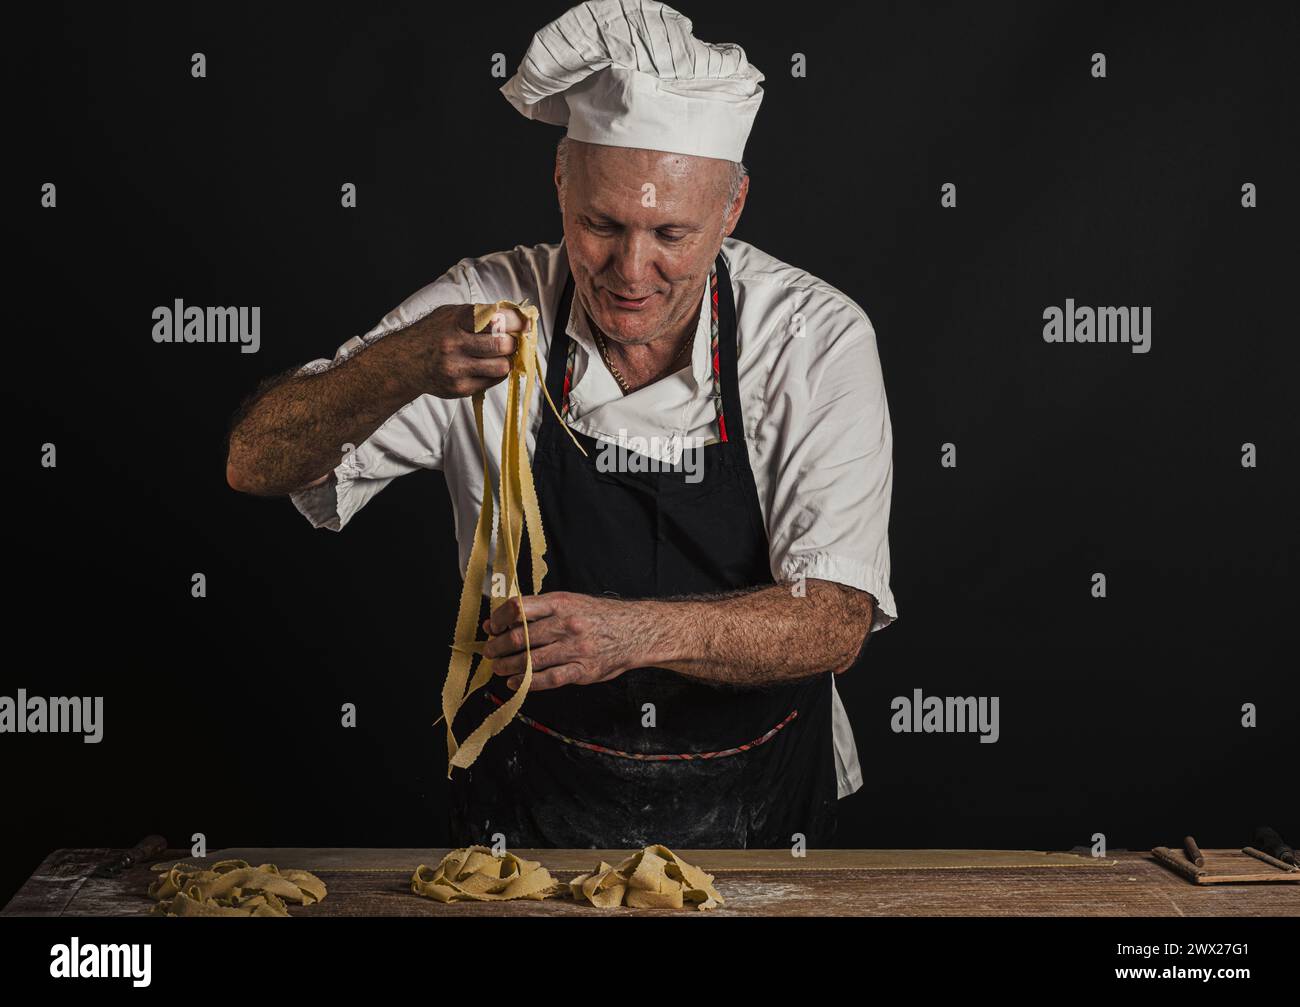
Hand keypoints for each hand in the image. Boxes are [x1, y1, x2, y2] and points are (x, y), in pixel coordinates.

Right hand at [417, 303, 525, 398]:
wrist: (405, 362)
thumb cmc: (434, 334)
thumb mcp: (452, 314)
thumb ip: (481, 314)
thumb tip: (518, 317)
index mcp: (456, 320)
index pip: (497, 319)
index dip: (517, 322)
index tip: (526, 323)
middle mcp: (455, 343)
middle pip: (502, 344)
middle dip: (513, 343)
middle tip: (511, 342)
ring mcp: (456, 368)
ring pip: (502, 367)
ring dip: (507, 361)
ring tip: (500, 355)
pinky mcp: (459, 388)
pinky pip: (492, 382)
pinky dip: (495, 374)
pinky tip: (486, 366)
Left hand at [480, 591, 645, 691]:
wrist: (635, 631)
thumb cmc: (598, 616)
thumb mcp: (569, 603)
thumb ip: (536, 612)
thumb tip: (497, 622)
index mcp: (561, 603)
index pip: (518, 608)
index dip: (498, 619)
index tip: (491, 628)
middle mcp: (566, 624)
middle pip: (520, 637)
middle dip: (498, 647)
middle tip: (490, 652)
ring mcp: (575, 649)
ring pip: (530, 660)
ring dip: (508, 666)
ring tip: (499, 668)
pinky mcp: (582, 670)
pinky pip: (549, 679)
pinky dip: (527, 682)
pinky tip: (516, 682)